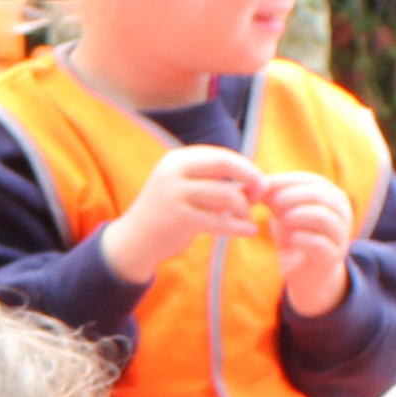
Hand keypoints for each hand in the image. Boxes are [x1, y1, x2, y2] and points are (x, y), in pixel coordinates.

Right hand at [94, 145, 266, 284]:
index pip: (220, 155)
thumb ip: (212, 180)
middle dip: (249, 178)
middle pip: (224, 164)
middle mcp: (174, 171)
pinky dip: (239, 227)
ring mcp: (175, 194)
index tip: (258, 183)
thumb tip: (257, 180)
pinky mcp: (179, 218)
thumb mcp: (185, 187)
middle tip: (261, 194)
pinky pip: (220, 221)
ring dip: (243, 208)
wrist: (134, 241)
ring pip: (226, 194)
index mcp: (177, 159)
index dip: (245, 167)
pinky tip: (248, 232)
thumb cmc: (168, 214)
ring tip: (247, 219)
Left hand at [257, 167, 356, 315]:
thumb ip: (268, 195)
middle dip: (292, 197)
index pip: (310, 180)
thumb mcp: (281, 212)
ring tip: (282, 220)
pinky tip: (290, 240)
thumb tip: (249, 184)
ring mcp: (340, 233)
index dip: (284, 182)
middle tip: (273, 204)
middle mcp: (340, 211)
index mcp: (329, 195)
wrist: (306, 272)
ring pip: (324, 218)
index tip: (260, 190)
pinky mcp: (333, 255)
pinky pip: (321, 243)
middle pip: (320, 195)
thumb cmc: (294, 234)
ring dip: (299, 215)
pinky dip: (303, 239)